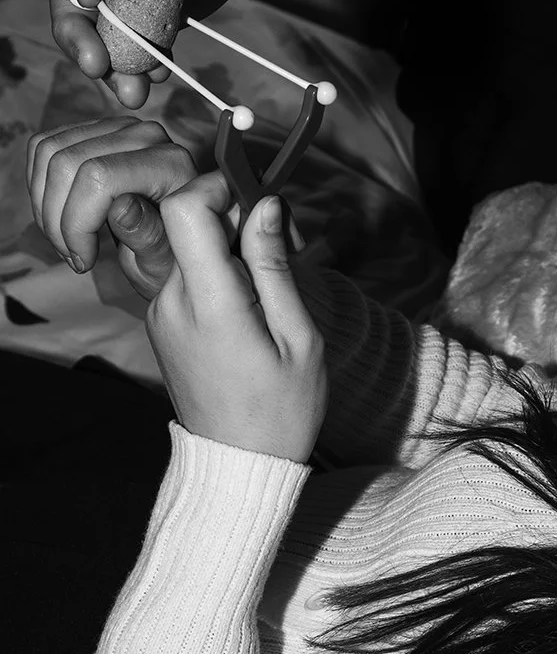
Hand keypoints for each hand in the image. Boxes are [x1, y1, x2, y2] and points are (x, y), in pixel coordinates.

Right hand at [26, 116, 304, 300]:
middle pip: (67, 163)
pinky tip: (61, 218)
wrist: (178, 249)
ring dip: (46, 203)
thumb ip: (147, 234)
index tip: (83, 260)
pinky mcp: (99, 131)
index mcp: (172, 166)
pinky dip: (42, 186)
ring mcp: (122, 128)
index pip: (100, 177)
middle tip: (72, 255)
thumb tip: (119, 205)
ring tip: (66, 241)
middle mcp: (149, 137)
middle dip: (57, 218)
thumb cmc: (176, 262)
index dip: (77, 222)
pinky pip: (47, 146)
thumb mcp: (165, 263)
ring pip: (50, 152)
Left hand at [27, 119, 324, 460]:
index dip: (217, 189)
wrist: (239, 464)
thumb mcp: (299, 338)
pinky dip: (214, 277)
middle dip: (230, 221)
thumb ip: (275, 267)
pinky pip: (185, 278)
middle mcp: (171, 302)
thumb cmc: (281, 409)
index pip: (184, 209)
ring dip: (226, 252)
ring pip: (186, 250)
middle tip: (275, 253)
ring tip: (266, 294)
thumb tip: (264, 203)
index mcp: (209, 304)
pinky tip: (246, 313)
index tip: (255, 204)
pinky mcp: (161, 323)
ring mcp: (160, 313)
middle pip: (185, 223)